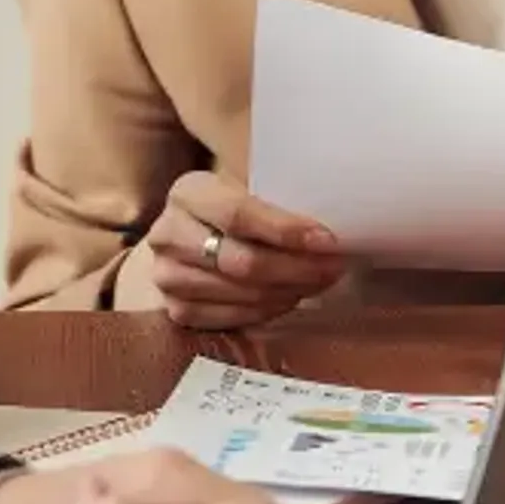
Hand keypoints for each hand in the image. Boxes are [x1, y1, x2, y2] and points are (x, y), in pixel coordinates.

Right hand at [112, 171, 344, 328]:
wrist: (192, 237)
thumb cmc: (235, 206)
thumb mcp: (252, 186)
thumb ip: (282, 197)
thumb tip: (338, 218)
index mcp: (189, 192)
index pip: (239, 214)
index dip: (286, 230)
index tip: (328, 241)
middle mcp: (167, 233)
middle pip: (242, 261)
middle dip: (297, 268)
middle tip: (335, 267)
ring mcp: (166, 275)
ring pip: (240, 292)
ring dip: (289, 291)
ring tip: (319, 282)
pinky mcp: (175, 309)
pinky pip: (230, 317)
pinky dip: (268, 310)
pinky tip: (290, 297)